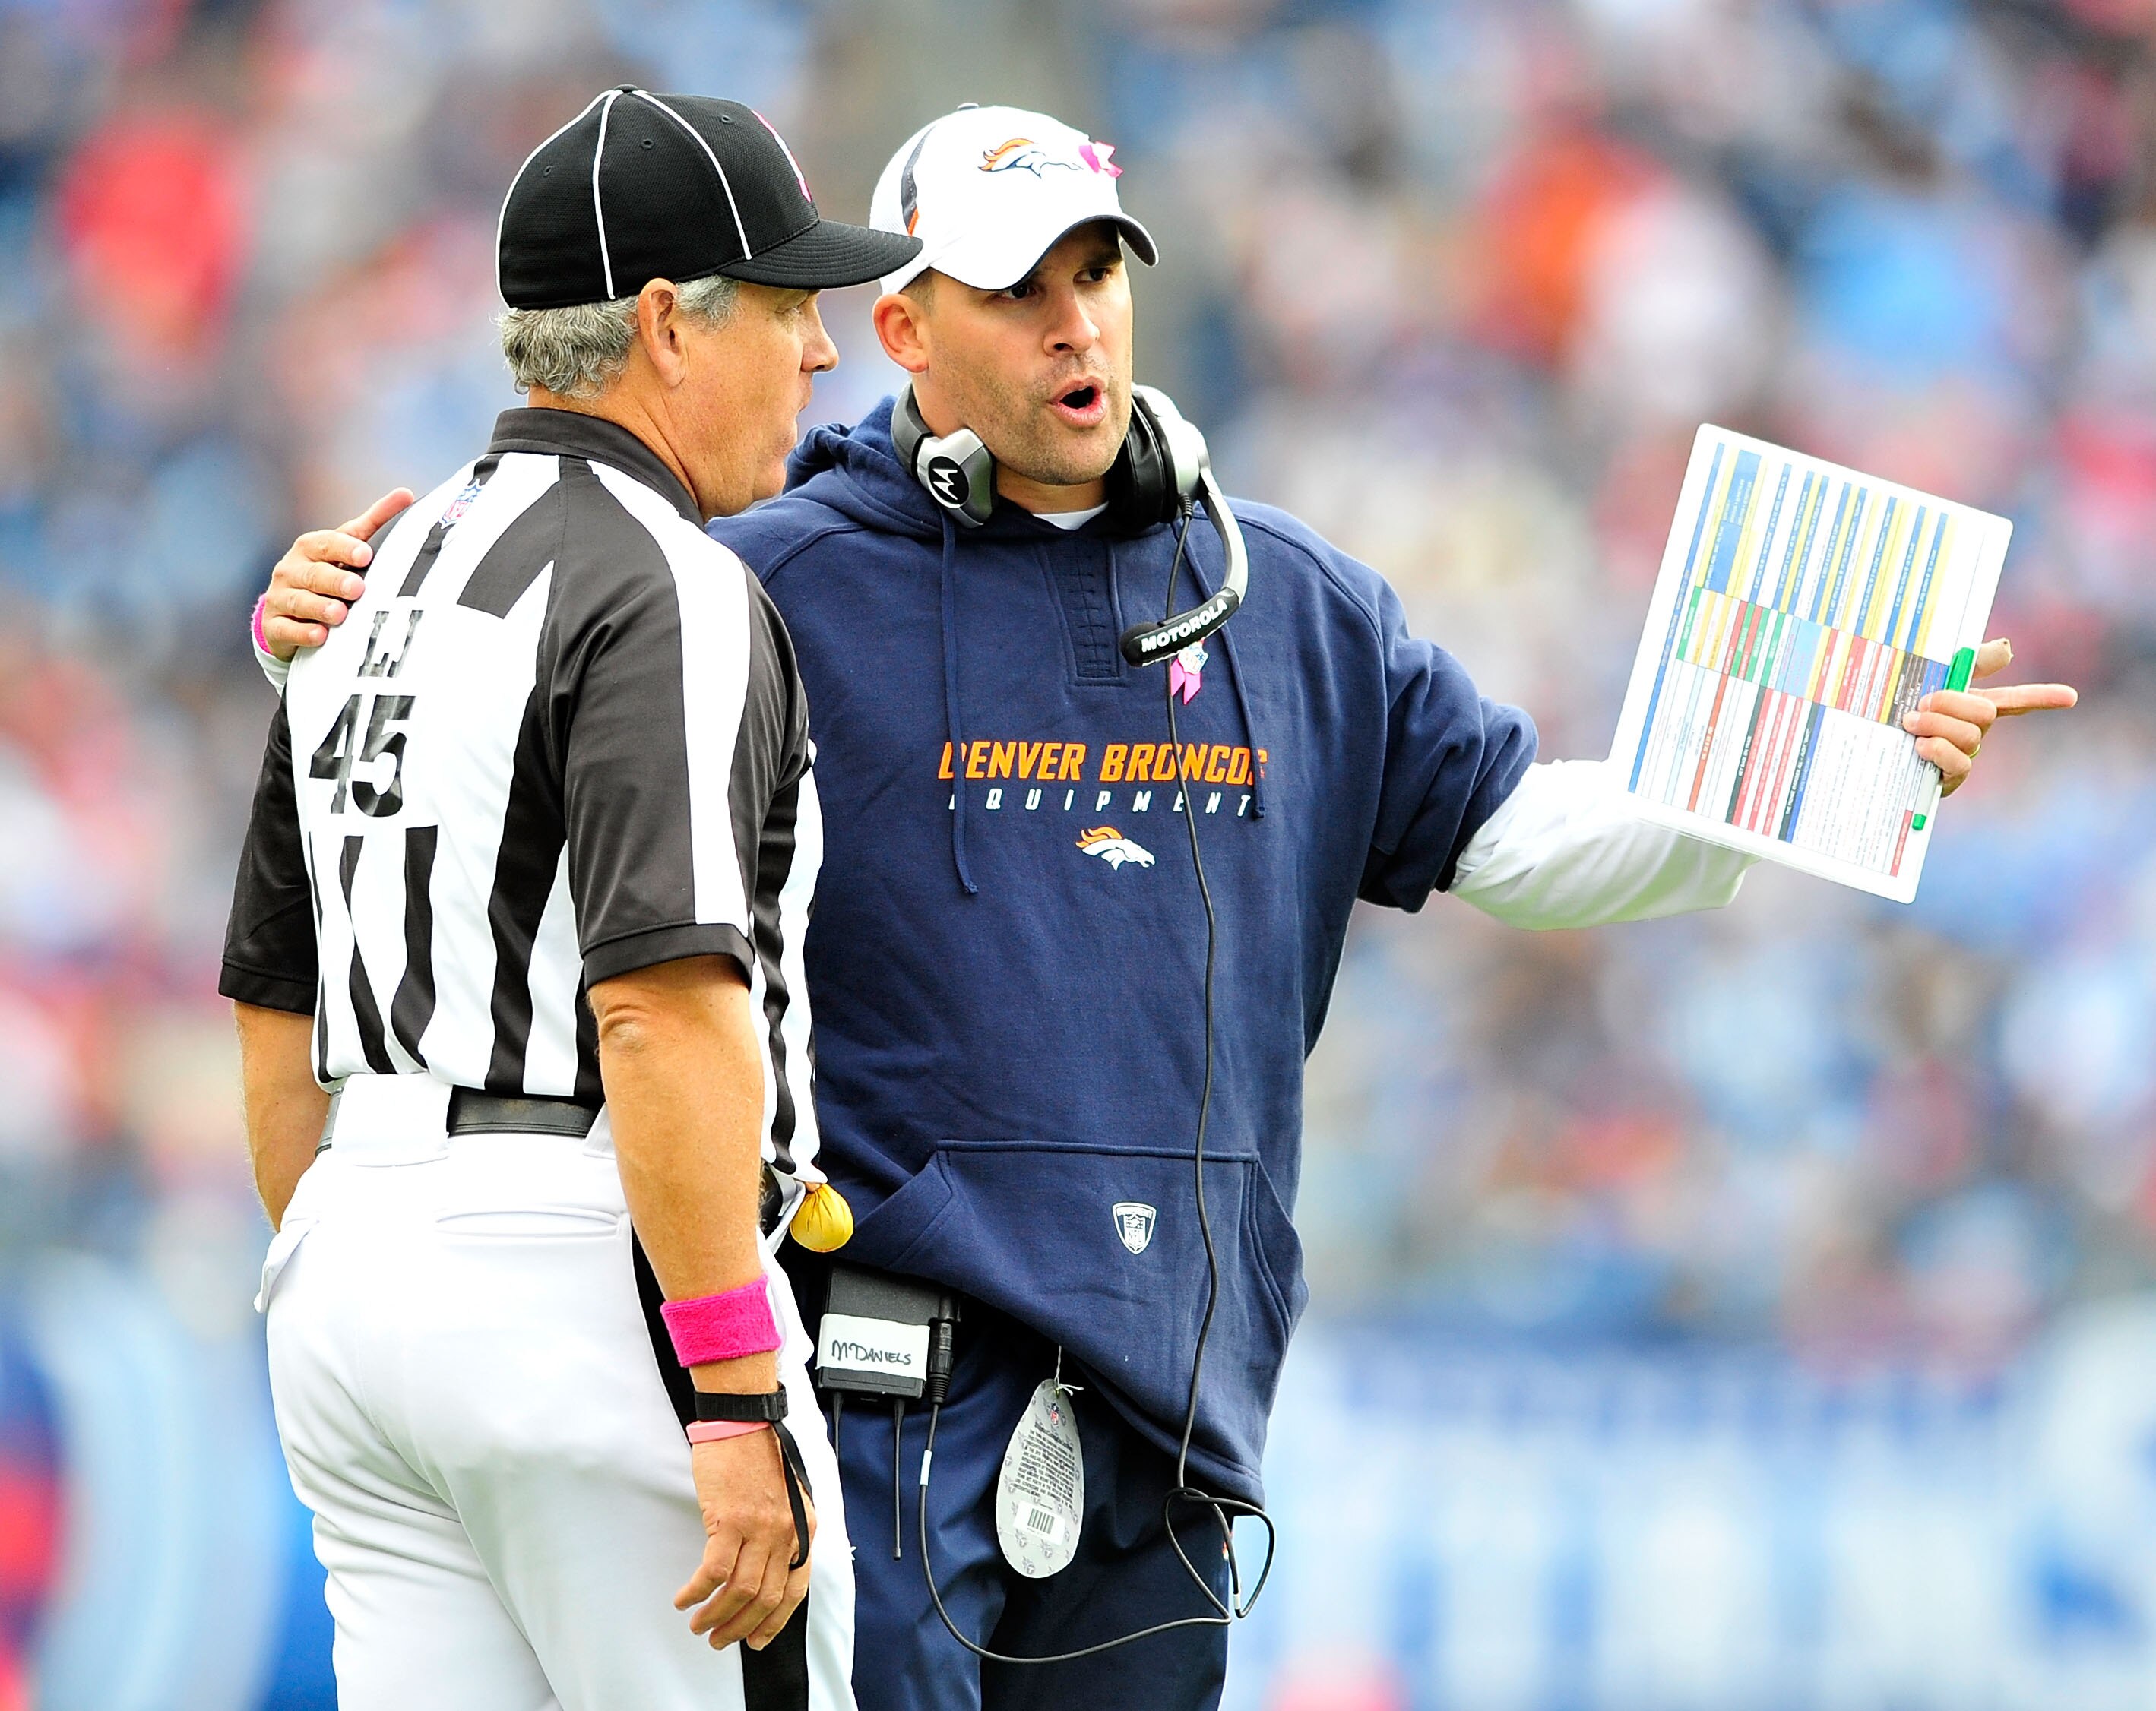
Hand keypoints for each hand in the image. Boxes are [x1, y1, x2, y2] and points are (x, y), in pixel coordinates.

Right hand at [259, 488, 414, 658]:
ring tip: (340, 614)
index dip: (344, 548)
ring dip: (319, 607)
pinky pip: (286, 629)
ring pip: (298, 601)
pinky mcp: (275, 625)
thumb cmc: (327, 570)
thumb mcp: (348, 546)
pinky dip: (302, 633)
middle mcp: (291, 569)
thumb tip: (406, 494)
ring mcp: (280, 597)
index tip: (365, 555)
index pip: (325, 543)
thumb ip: (374, 523)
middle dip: (334, 580)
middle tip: (357, 588)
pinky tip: (319, 636)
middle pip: (312, 573)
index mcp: (311, 547)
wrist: (289, 609)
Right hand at [675, 1427, 814, 1651]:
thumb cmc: (759, 1456)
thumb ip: (784, 1533)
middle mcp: (786, 1532)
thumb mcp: (787, 1498)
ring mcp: (759, 1527)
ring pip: (740, 1591)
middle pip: (766, 1597)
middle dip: (741, 1627)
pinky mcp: (729, 1521)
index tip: (757, 1640)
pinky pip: (713, 1571)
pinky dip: (697, 1592)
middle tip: (720, 1639)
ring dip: (716, 1616)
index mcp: (804, 1529)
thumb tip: (767, 1572)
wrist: (743, 1422)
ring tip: (699, 1625)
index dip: (774, 1622)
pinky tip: (685, 1598)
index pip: (795, 1590)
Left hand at [1901, 637, 2077, 796]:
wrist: (1857, 743)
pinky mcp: (1947, 780)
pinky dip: (1940, 751)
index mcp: (1967, 704)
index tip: (2071, 697)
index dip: (2042, 697)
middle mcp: (1971, 731)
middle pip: (1986, 713)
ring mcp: (1961, 756)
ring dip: (1938, 726)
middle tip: (1922, 704)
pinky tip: (1921, 747)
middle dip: (1954, 704)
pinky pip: (1959, 763)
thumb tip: (2007, 648)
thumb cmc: (1889, 708)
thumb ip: (1966, 664)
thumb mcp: (1921, 680)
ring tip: (1910, 725)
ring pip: (1970, 736)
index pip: (2014, 698)